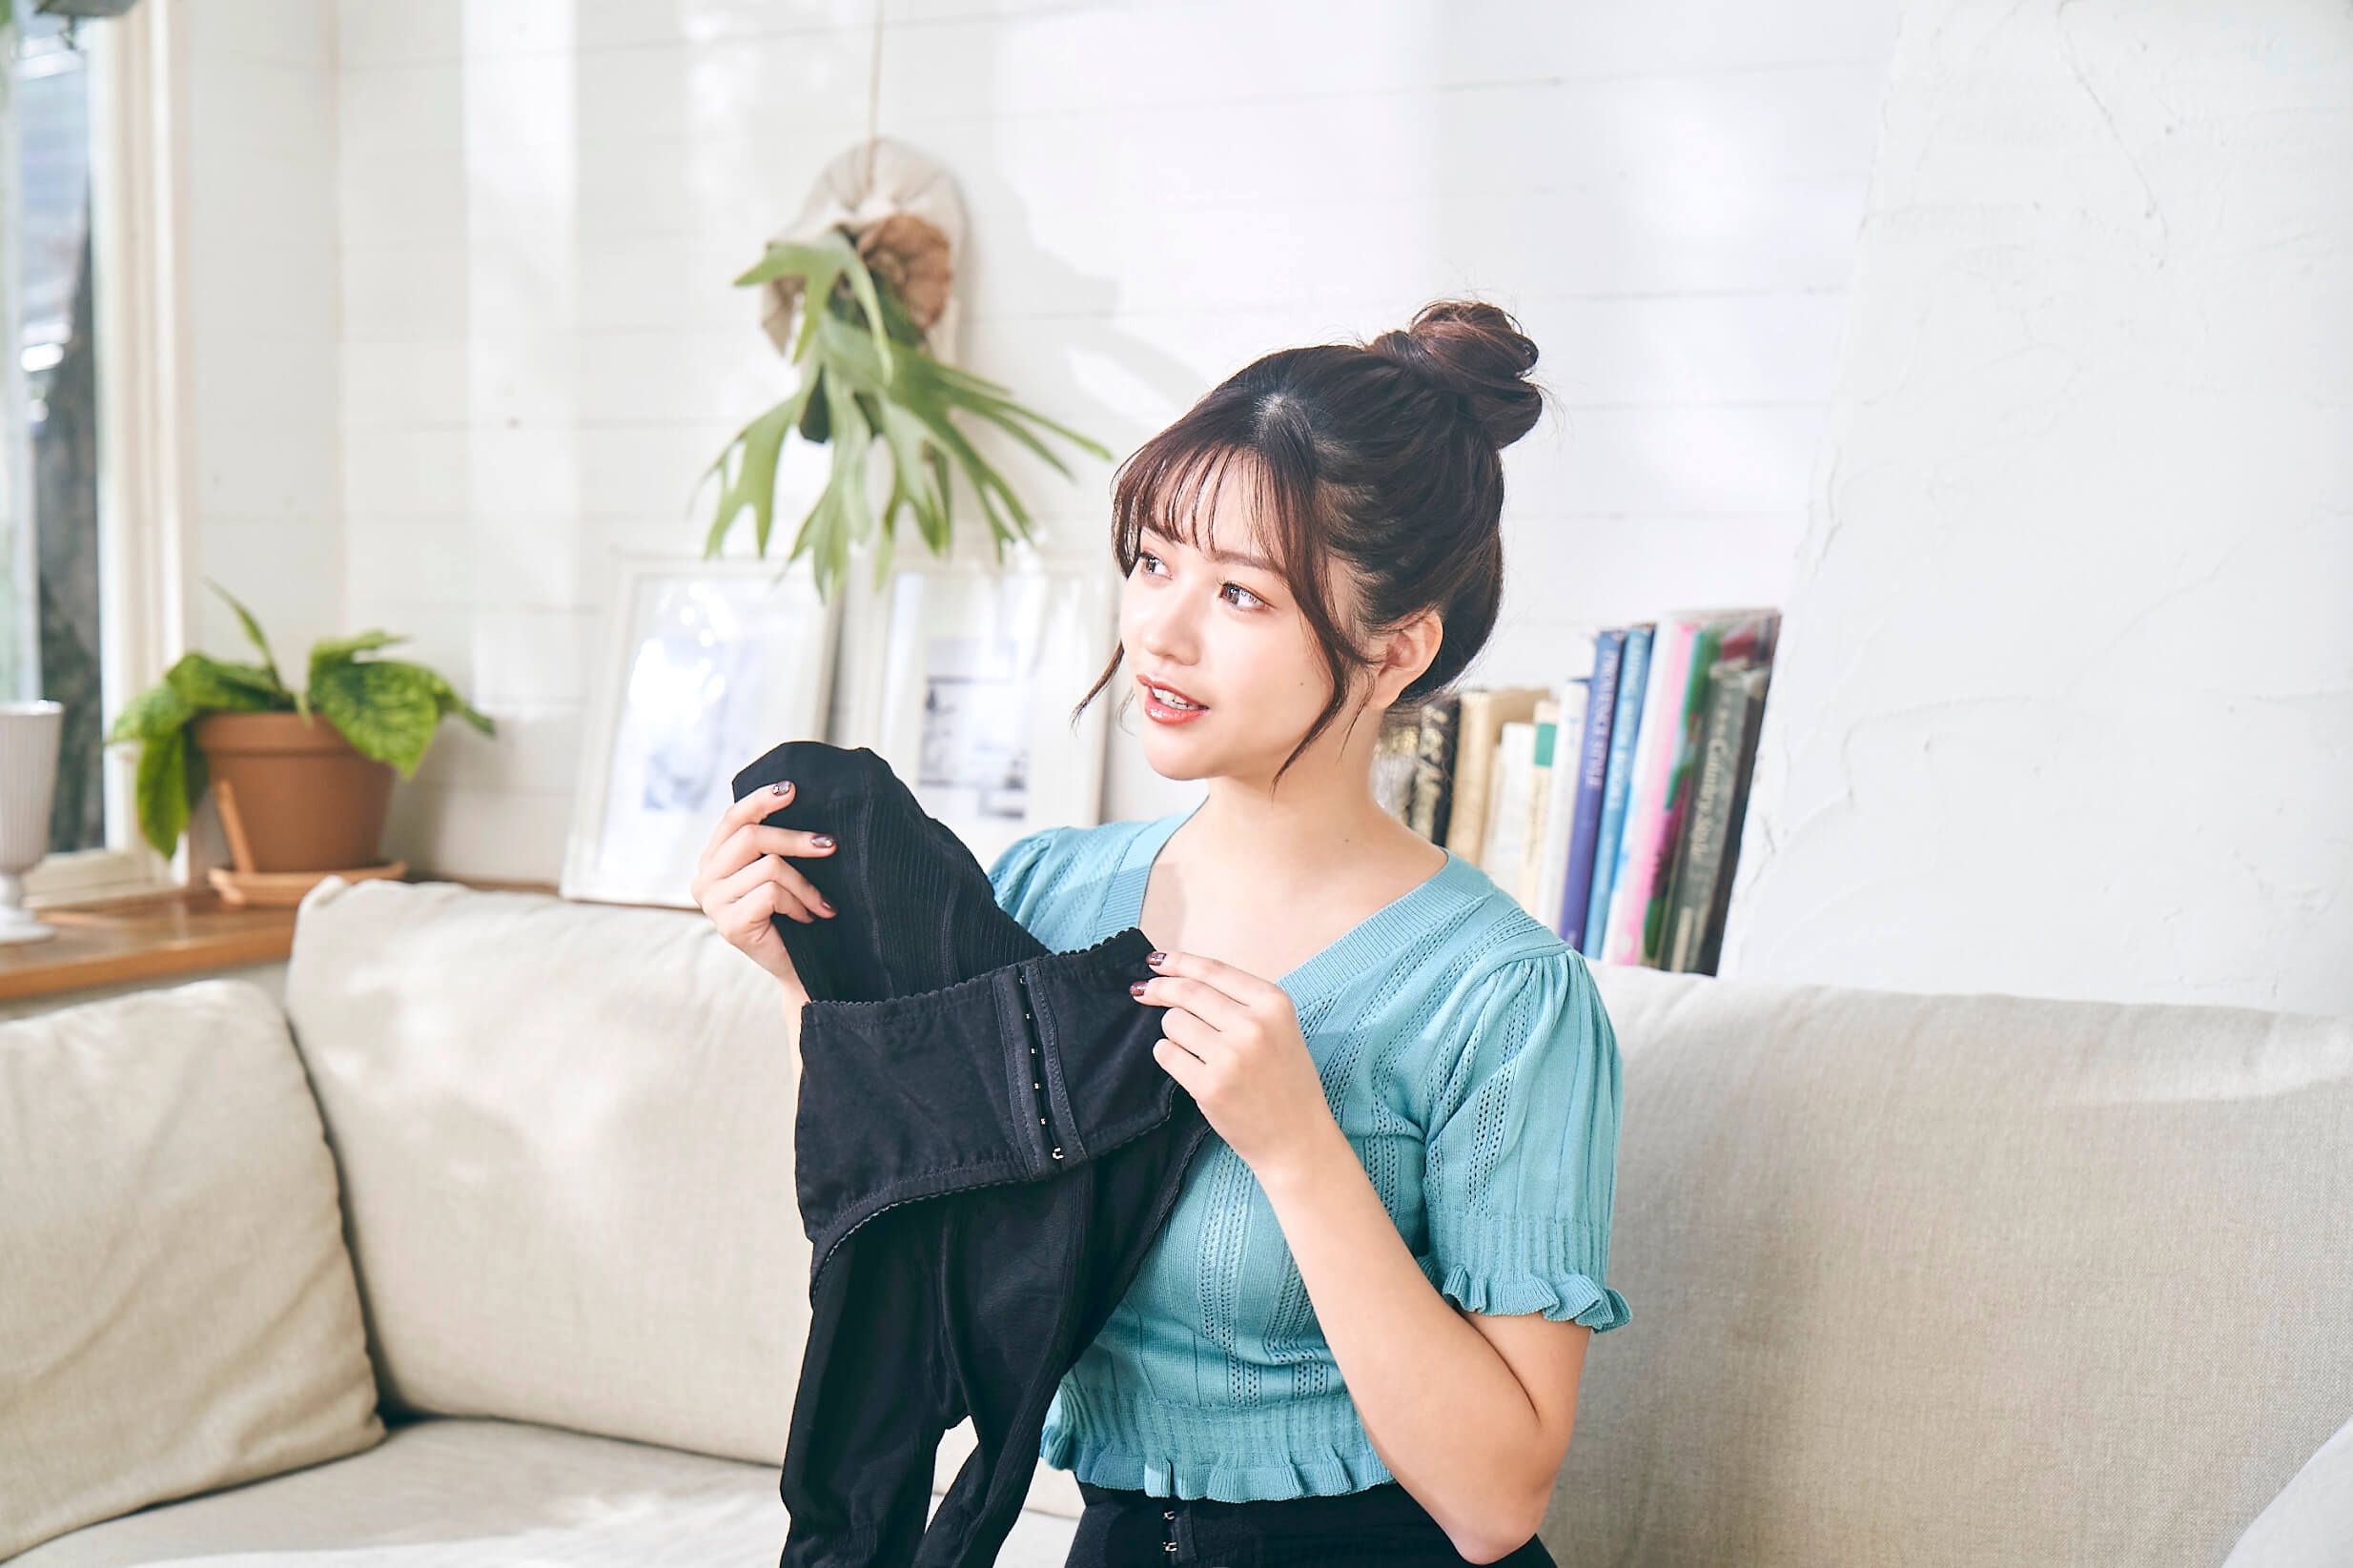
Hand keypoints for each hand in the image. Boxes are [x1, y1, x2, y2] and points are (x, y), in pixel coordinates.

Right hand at [690, 779, 837, 992]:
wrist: (803, 966)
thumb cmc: (795, 913)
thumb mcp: (780, 870)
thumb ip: (773, 842)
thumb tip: (794, 794)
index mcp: (713, 861)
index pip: (732, 819)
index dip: (761, 800)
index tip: (793, 788)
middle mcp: (704, 880)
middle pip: (751, 837)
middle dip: (797, 839)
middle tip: (830, 845)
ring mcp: (713, 904)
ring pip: (770, 867)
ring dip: (805, 885)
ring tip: (819, 903)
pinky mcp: (729, 924)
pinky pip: (773, 893)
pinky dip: (800, 903)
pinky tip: (808, 917)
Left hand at [1133, 950, 1340, 1186]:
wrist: (1296, 1139)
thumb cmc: (1285, 1082)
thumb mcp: (1278, 1028)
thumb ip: (1239, 1002)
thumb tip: (1182, 978)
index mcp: (1274, 1004)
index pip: (1213, 971)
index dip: (1179, 962)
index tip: (1156, 961)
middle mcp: (1254, 1025)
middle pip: (1188, 992)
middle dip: (1160, 989)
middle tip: (1143, 991)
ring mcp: (1231, 1057)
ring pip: (1174, 1023)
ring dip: (1172, 1031)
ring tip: (1192, 1049)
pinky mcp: (1210, 1086)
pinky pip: (1167, 1054)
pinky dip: (1168, 1055)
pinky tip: (1186, 1066)